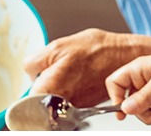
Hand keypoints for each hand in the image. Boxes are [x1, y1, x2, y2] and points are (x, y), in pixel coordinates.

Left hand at [25, 28, 150, 107]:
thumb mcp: (58, 45)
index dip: (25, 93)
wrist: (125, 57)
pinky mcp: (85, 106)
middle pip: (38, 105)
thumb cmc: (97, 49)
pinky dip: (68, 94)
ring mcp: (74, 105)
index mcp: (51, 85)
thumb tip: (29, 72)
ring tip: (66, 76)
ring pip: (53, 104)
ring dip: (54, 93)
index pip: (25, 102)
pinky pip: (68, 103)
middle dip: (39, 93)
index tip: (29, 86)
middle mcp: (62, 101)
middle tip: (48, 77)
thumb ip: (35, 62)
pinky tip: (76, 80)